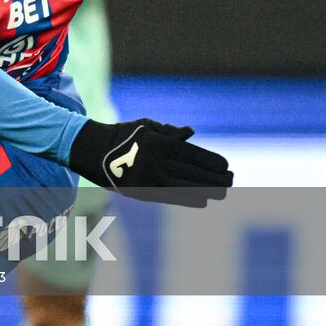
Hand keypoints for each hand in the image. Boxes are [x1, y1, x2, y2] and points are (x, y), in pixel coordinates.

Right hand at [68, 118, 232, 206]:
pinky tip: (205, 199)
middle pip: (198, 175)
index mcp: (161, 144)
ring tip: (222, 191)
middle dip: (219, 179)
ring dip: (210, 191)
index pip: (197, 156)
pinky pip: (176, 199)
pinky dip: (194, 199)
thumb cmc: (124, 136)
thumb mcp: (145, 126)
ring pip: (191, 190)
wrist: (94, 152)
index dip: (216, 163)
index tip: (226, 166)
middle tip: (231, 180)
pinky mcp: (146, 192)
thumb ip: (169, 131)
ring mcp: (152, 180)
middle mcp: (159, 163)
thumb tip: (190, 133)